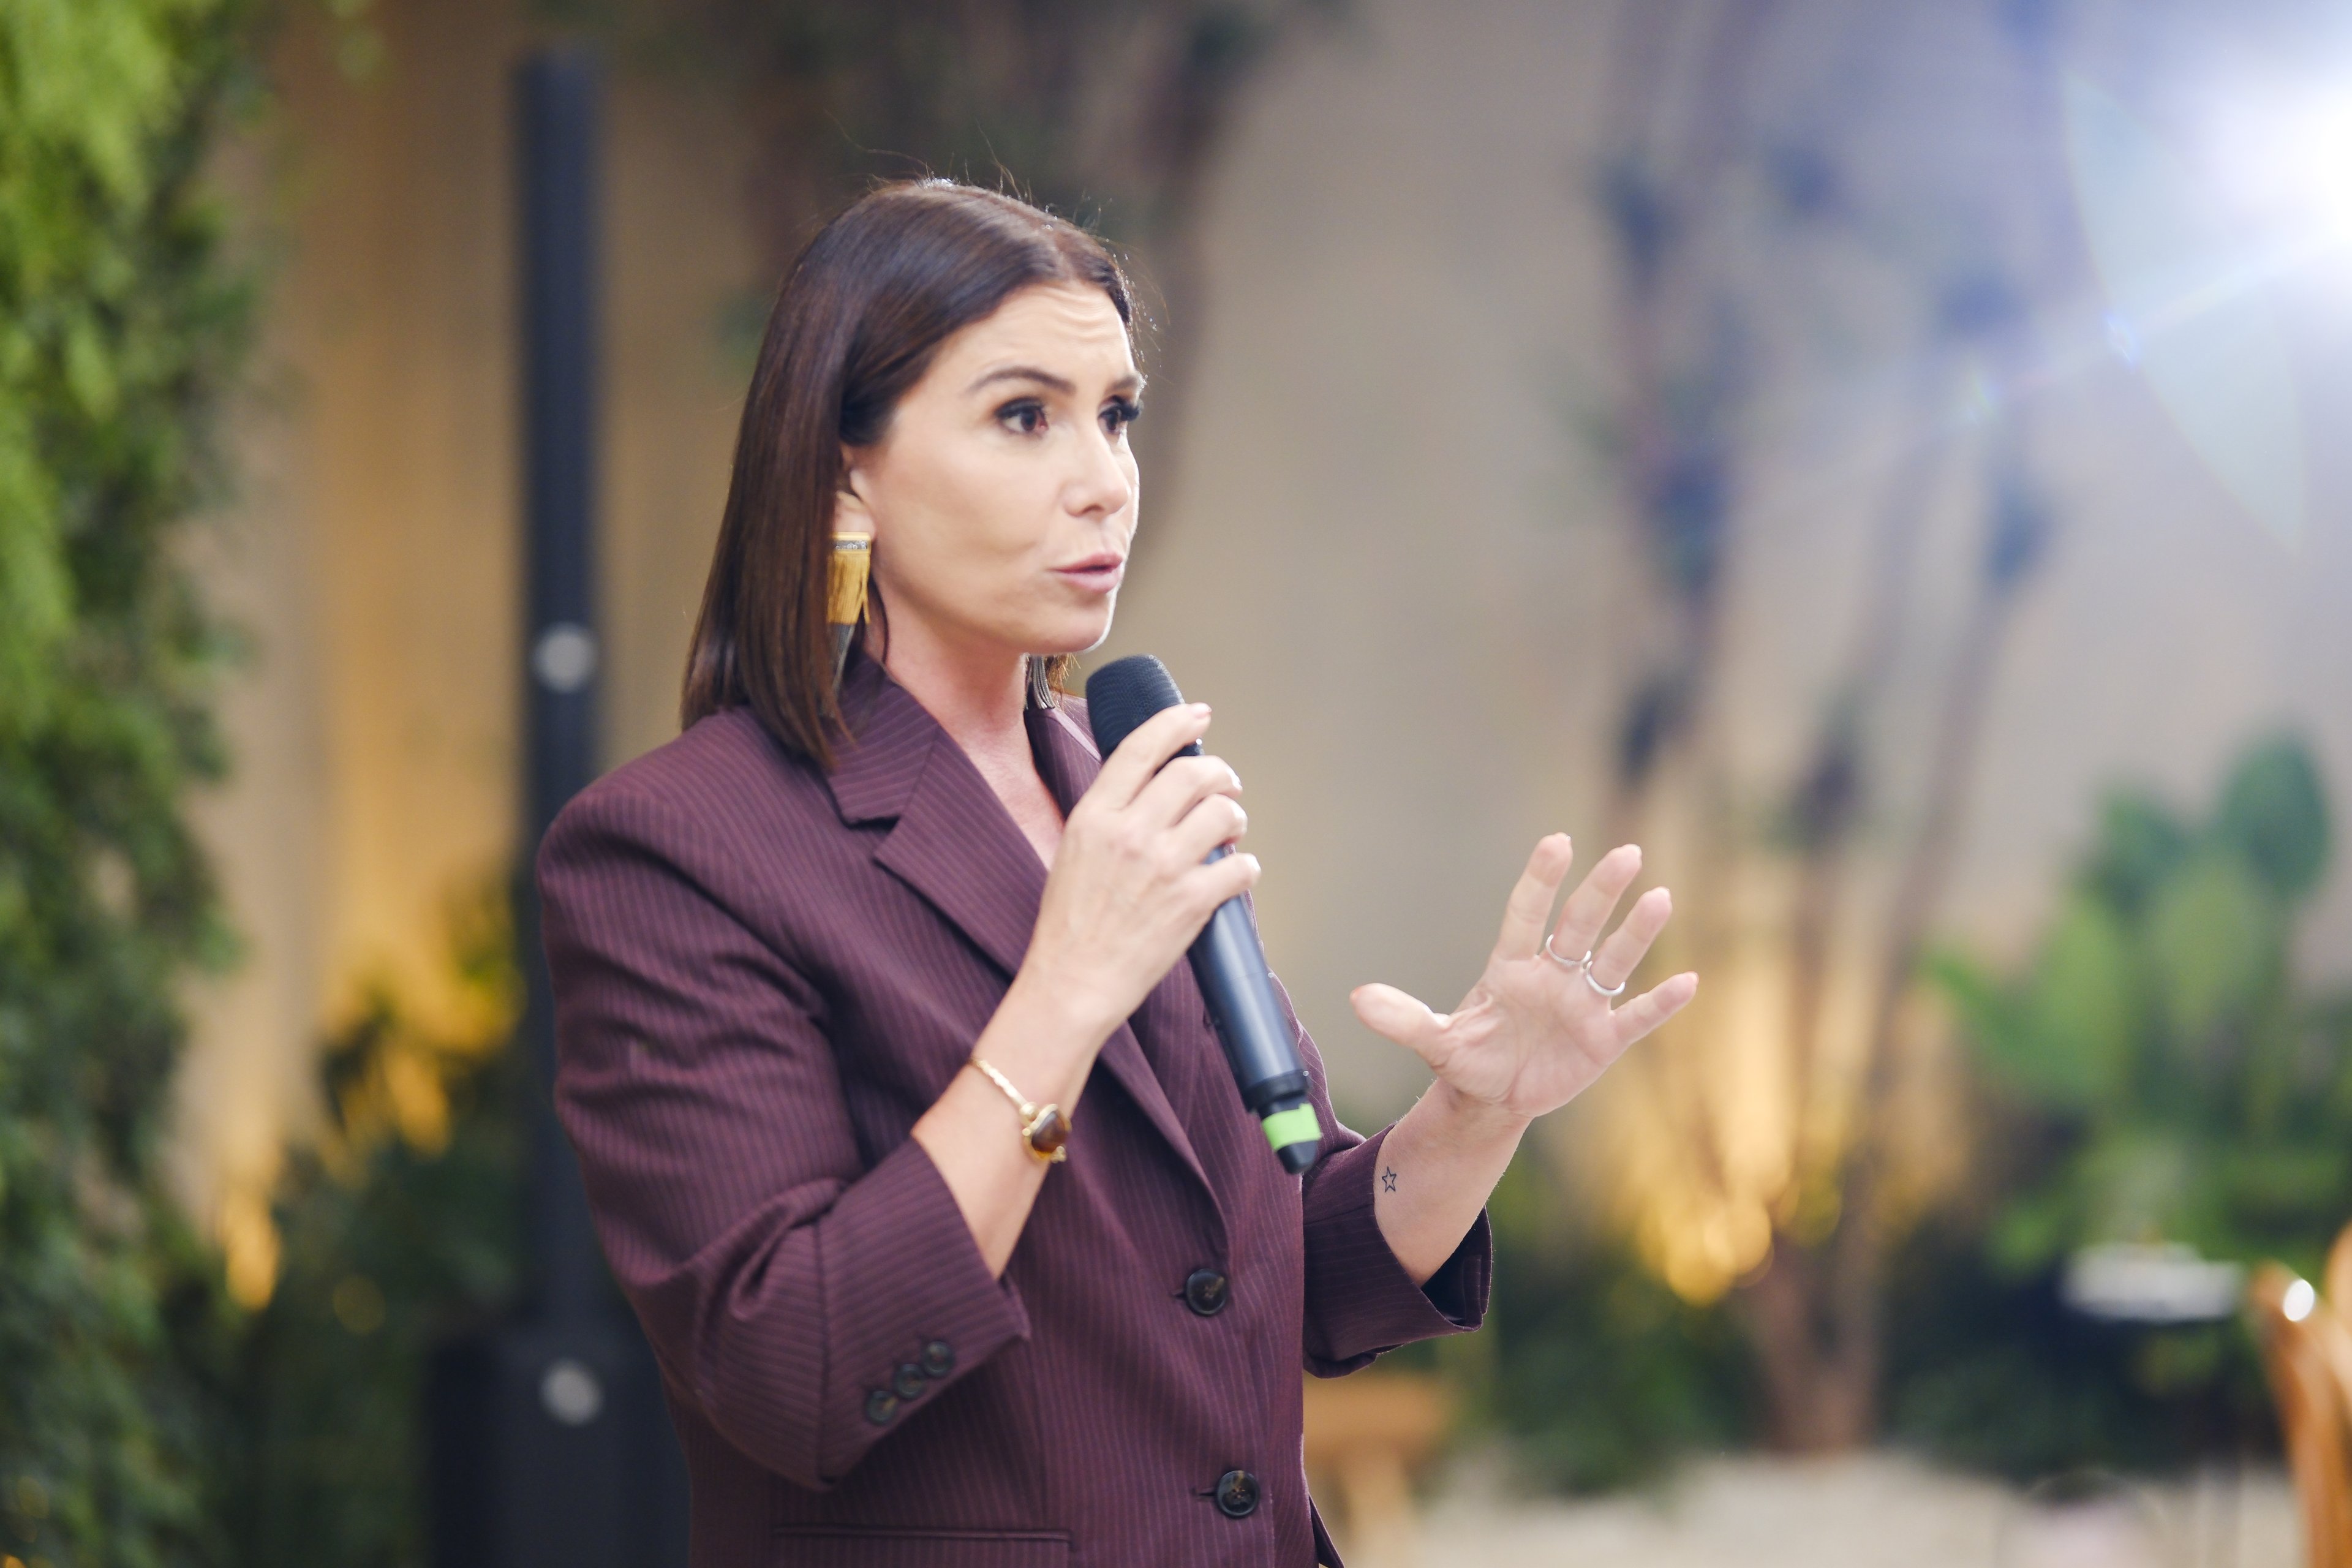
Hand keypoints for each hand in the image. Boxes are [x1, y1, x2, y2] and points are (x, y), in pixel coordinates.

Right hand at [1019, 703, 1256, 1042]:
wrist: (1071, 983)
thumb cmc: (1069, 925)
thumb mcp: (1073, 849)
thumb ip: (1111, 814)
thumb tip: (1154, 787)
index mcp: (1095, 816)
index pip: (1142, 748)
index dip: (1176, 723)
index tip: (1198, 716)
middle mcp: (1130, 833)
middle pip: (1194, 773)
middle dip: (1220, 774)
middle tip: (1226, 786)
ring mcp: (1163, 866)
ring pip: (1224, 813)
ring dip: (1236, 818)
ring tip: (1229, 833)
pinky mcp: (1191, 903)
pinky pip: (1241, 867)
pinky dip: (1246, 868)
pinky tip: (1235, 876)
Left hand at [1349, 835, 1696, 1127]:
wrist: (1492, 1099)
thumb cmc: (1466, 1059)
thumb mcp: (1434, 1042)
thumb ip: (1403, 1019)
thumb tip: (1356, 1000)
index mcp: (1510, 967)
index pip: (1526, 914)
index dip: (1540, 880)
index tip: (1556, 843)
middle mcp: (1552, 975)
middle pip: (1579, 925)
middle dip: (1600, 891)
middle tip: (1626, 853)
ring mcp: (1580, 1005)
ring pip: (1612, 960)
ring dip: (1636, 933)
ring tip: (1661, 897)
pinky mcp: (1603, 1040)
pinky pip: (1636, 1016)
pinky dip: (1661, 1002)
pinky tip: (1690, 981)